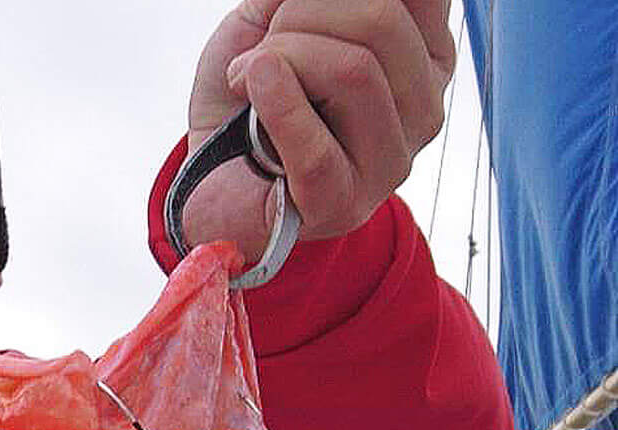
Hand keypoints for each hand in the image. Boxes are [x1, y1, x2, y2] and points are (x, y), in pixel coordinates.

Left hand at [181, 2, 455, 262]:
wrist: (208, 177)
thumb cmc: (252, 95)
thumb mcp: (278, 17)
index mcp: (425, 55)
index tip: (292, 10)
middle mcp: (423, 108)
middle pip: (381, 20)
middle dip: (301, 17)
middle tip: (262, 48)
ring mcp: (390, 163)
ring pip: (353, 71)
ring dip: (281, 57)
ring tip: (246, 78)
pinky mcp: (342, 205)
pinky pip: (316, 146)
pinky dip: (278, 106)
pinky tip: (251, 86)